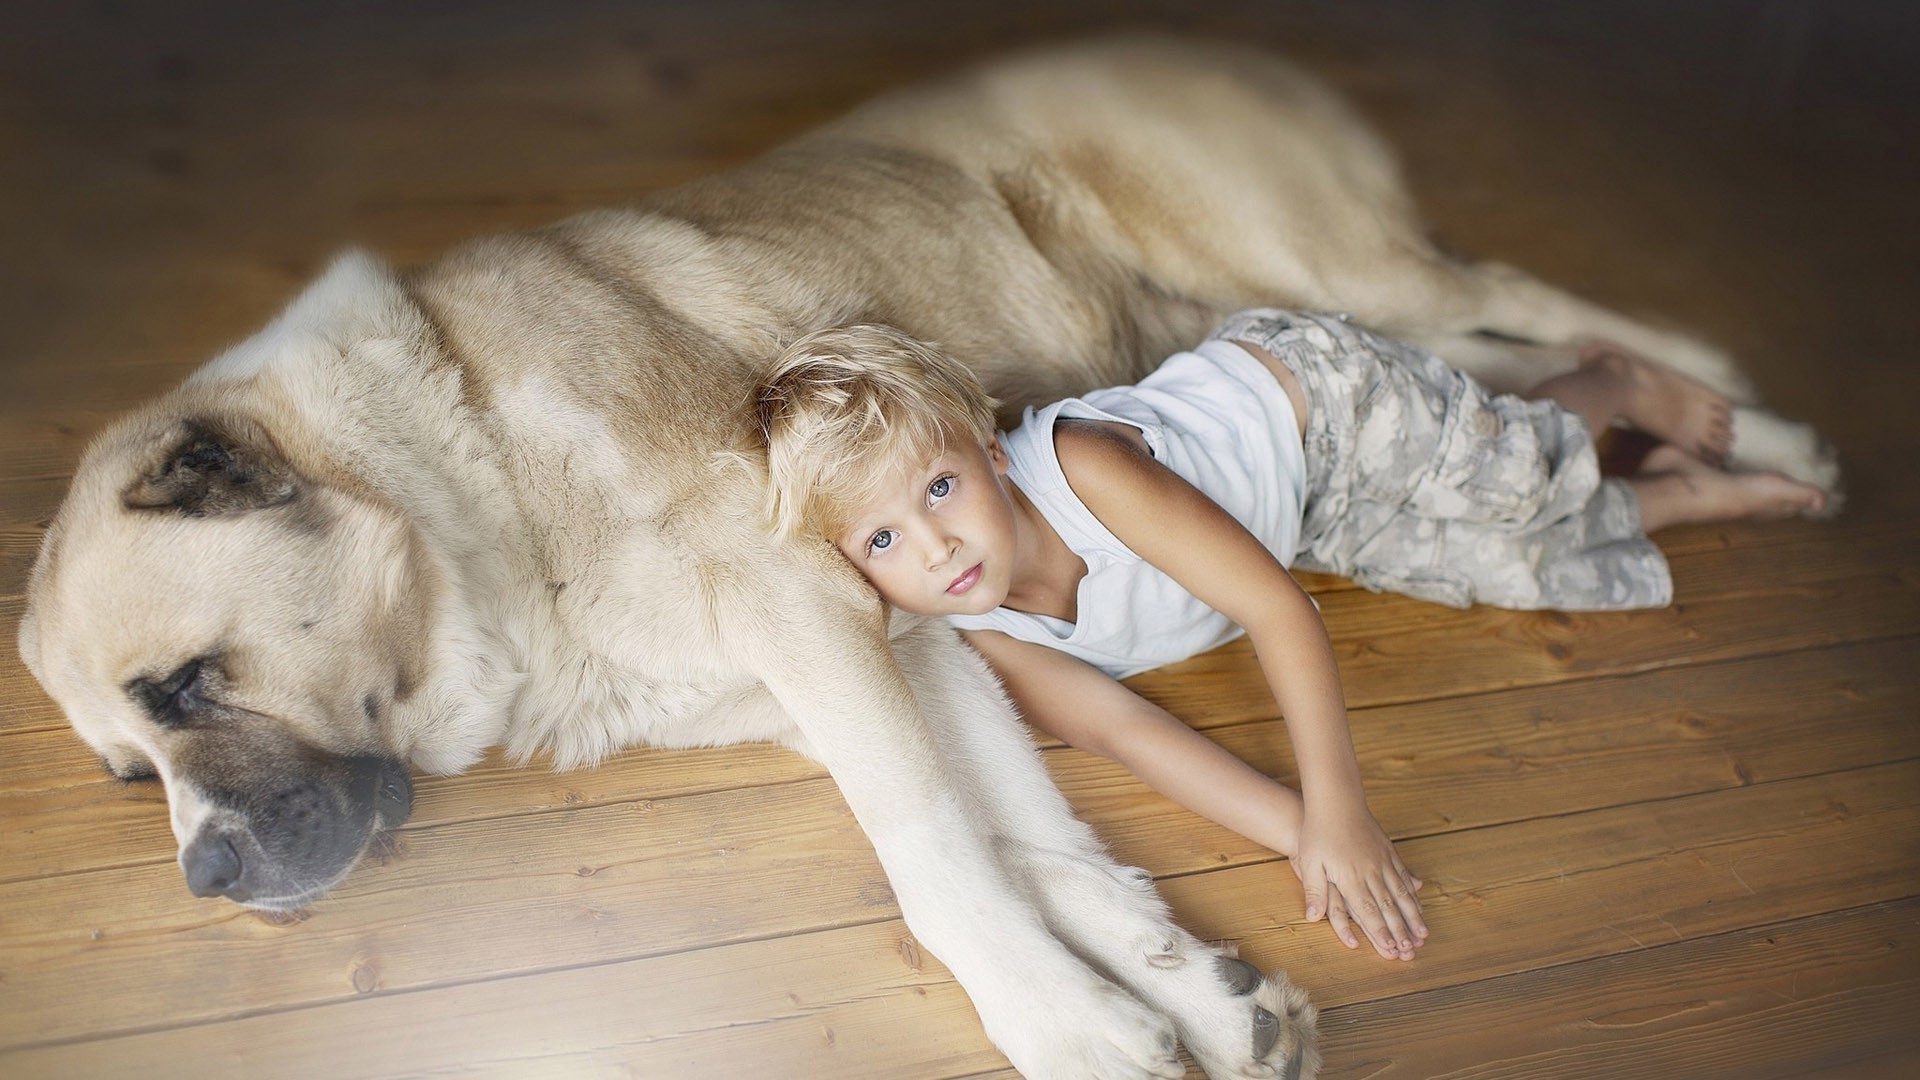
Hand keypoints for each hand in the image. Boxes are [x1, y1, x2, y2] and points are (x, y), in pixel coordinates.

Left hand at [1292, 800, 1425, 959]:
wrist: (1336, 799)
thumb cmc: (1318, 831)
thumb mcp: (1309, 862)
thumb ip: (1315, 891)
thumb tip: (1312, 918)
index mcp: (1351, 878)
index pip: (1368, 912)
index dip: (1380, 933)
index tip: (1391, 950)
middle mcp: (1371, 872)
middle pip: (1389, 907)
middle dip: (1401, 931)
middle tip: (1412, 950)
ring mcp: (1382, 860)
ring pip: (1401, 893)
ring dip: (1413, 915)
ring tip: (1423, 933)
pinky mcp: (1388, 850)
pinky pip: (1403, 874)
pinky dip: (1412, 891)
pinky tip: (1419, 899)